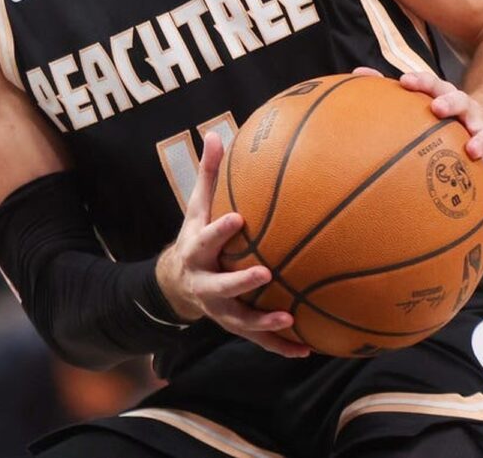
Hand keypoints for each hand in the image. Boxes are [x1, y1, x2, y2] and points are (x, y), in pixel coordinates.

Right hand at [154, 132, 311, 358]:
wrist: (177, 284)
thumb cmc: (197, 237)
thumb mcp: (197, 208)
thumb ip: (210, 175)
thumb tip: (216, 133)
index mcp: (197, 250)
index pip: (206, 238)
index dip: (220, 231)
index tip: (238, 218)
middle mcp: (205, 283)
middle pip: (220, 286)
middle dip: (240, 282)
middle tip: (265, 273)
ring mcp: (219, 309)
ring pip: (239, 319)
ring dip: (263, 322)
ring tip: (289, 318)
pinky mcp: (234, 326)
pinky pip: (258, 339)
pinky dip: (280, 346)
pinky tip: (306, 349)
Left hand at [353, 66, 482, 203]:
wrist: (473, 127)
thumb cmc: (435, 117)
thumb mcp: (416, 102)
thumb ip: (387, 91)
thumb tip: (357, 73)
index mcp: (444, 97)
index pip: (432, 83)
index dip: (420, 80)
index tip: (404, 81)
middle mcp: (466, 112)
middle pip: (462, 101)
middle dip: (451, 102)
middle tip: (437, 107)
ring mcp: (481, 133)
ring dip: (481, 140)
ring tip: (472, 150)